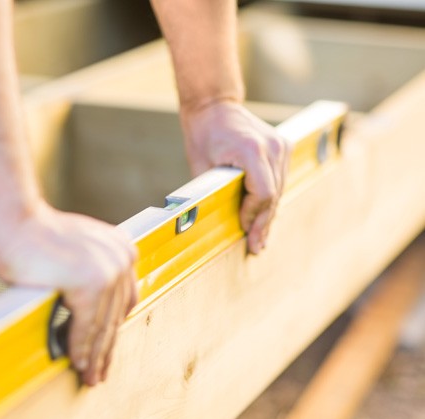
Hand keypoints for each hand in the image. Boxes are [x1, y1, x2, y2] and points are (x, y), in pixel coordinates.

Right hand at [0, 203, 137, 385]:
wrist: (15, 221)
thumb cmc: (35, 235)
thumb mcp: (76, 252)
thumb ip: (91, 276)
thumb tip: (92, 315)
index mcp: (122, 250)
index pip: (123, 301)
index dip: (113, 330)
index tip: (106, 349)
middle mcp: (121, 259)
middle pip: (114, 316)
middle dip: (105, 349)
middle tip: (99, 372)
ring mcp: (108, 271)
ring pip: (102, 326)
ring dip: (93, 355)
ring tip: (89, 375)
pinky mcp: (90, 283)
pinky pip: (85, 326)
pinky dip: (79, 347)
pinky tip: (76, 362)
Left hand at [180, 101, 290, 253]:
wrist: (215, 105)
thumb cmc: (203, 135)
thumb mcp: (201, 166)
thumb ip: (213, 192)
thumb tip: (216, 223)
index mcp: (251, 150)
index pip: (263, 193)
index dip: (253, 215)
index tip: (244, 230)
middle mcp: (272, 147)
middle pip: (273, 195)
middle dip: (263, 222)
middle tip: (257, 247)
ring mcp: (281, 146)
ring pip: (279, 189)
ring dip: (269, 213)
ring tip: (261, 238)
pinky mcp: (283, 147)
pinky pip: (279, 179)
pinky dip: (271, 198)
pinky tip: (264, 216)